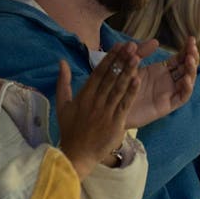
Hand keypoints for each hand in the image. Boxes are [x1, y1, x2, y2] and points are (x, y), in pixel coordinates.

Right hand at [56, 43, 140, 177]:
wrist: (77, 153)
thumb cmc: (70, 129)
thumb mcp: (62, 104)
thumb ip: (63, 82)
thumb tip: (61, 61)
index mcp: (84, 95)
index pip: (98, 72)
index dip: (109, 58)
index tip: (118, 46)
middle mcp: (95, 101)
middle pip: (110, 77)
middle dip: (121, 60)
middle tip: (131, 45)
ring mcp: (105, 111)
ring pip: (118, 88)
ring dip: (128, 72)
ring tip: (137, 58)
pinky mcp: (115, 122)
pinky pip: (124, 104)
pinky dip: (131, 92)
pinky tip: (138, 80)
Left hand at [125, 36, 197, 127]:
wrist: (113, 105)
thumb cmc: (120, 84)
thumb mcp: (131, 64)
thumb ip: (141, 53)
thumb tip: (155, 41)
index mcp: (161, 70)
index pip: (180, 58)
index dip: (187, 49)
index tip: (191, 38)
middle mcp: (167, 81)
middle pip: (186, 68)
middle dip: (192, 57)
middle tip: (193, 47)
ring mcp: (168, 93)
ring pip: (187, 81)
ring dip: (192, 70)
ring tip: (190, 59)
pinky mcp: (166, 106)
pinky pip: (182, 97)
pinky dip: (187, 88)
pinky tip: (186, 79)